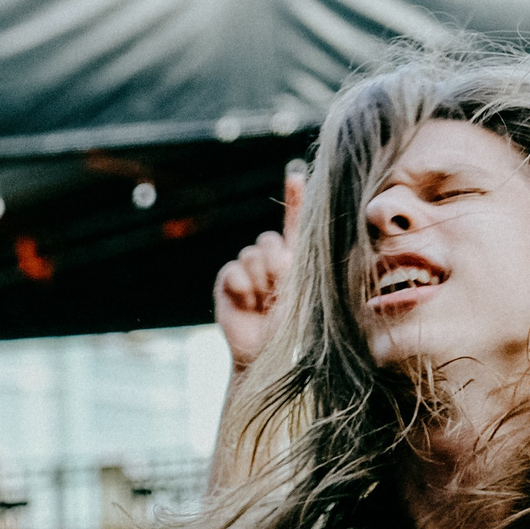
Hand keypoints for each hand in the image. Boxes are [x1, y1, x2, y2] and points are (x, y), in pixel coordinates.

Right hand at [213, 172, 301, 369]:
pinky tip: (247, 303)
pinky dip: (241, 287)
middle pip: (268, 239)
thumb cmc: (291, 325)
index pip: (295, 223)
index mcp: (294, 258)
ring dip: (259, 280)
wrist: (263, 352)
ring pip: (251, 254)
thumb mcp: (302, 290)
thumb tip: (282, 245)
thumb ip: (295, 263)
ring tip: (263, 302)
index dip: (295, 198)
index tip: (294, 176)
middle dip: (275, 264)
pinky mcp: (227, 281)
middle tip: (278, 289)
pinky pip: (233, 270)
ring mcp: (247, 270)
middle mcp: (269, 259)